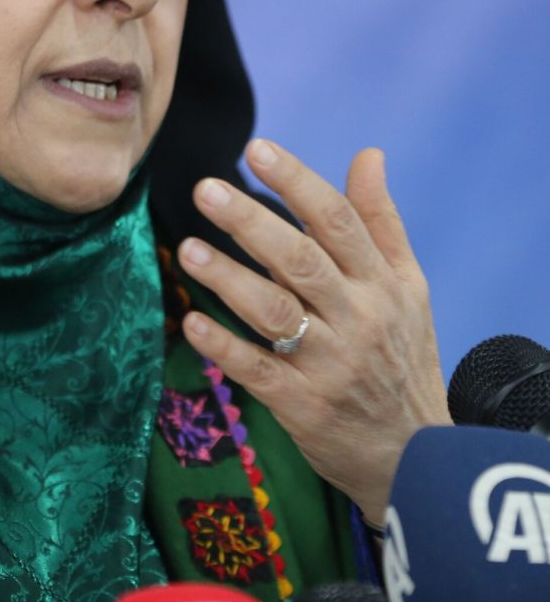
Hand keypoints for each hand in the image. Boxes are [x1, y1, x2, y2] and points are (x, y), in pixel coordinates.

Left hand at [176, 140, 449, 525]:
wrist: (414, 453)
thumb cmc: (402, 355)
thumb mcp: (408, 287)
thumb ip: (381, 220)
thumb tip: (368, 154)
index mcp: (381, 283)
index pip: (338, 222)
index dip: (297, 182)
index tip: (257, 148)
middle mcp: (358, 318)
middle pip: (301, 261)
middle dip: (252, 223)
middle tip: (206, 190)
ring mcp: (329, 364)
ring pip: (275, 314)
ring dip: (229, 280)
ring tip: (187, 251)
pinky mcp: (302, 405)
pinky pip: (258, 371)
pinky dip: (224, 348)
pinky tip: (192, 322)